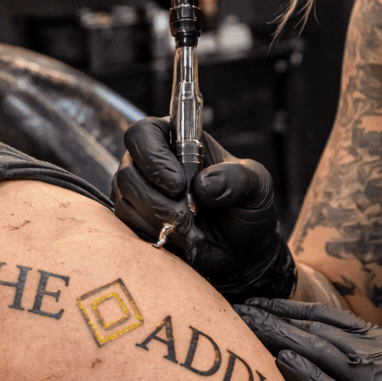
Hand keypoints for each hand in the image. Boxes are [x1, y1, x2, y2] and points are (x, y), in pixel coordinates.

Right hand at [113, 118, 295, 300]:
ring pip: (125, 201)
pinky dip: (155, 234)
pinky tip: (181, 237)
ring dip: (158, 219)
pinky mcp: (136, 220)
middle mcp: (151, 162)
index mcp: (178, 139)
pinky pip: (129, 226)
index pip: (144, 133)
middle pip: (128, 172)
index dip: (154, 158)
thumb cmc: (246, 205)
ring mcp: (139, 191)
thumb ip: (236, 178)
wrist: (242, 247)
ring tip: (190, 228)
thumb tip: (203, 184)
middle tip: (187, 214)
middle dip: (156, 199)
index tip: (178, 185)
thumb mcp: (256, 185)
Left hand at [237, 300, 381, 380]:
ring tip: (244, 328)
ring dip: (278, 338)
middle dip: (275, 319)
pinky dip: (304, 375)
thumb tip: (304, 356)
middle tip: (237, 309)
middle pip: (321, 333)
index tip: (257, 302)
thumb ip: (361, 368)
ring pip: (323, 355)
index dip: (291, 308)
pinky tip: (279, 361)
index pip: (332, 318)